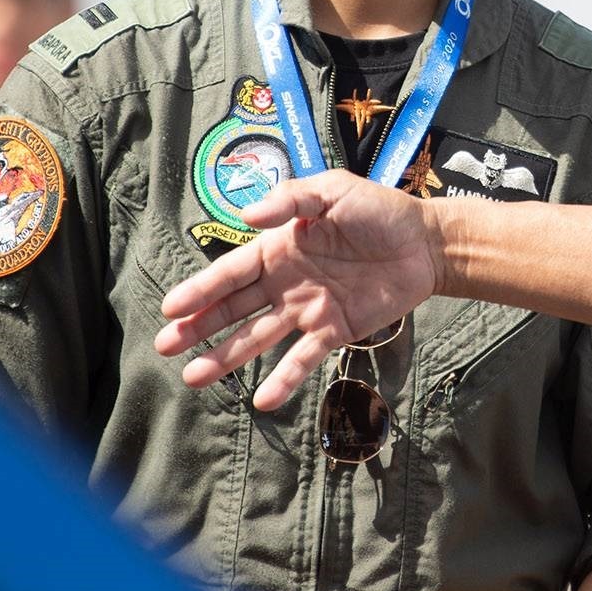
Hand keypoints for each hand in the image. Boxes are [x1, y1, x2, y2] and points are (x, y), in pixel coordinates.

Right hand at [153, 171, 438, 409]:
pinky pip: (304, 359)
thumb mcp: (333, 190)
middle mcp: (286, 283)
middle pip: (235, 309)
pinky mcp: (336, 331)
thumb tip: (246, 215)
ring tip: (194, 378)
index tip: (170, 309)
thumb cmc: (378, 211)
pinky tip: (263, 401)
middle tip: (165, 347)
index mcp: (279, 249)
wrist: (426, 242)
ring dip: (227, 357)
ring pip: (259, 338)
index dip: (201, 290)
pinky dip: (284, 379)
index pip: (231, 273)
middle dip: (199, 327)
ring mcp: (308, 310)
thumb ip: (292, 201)